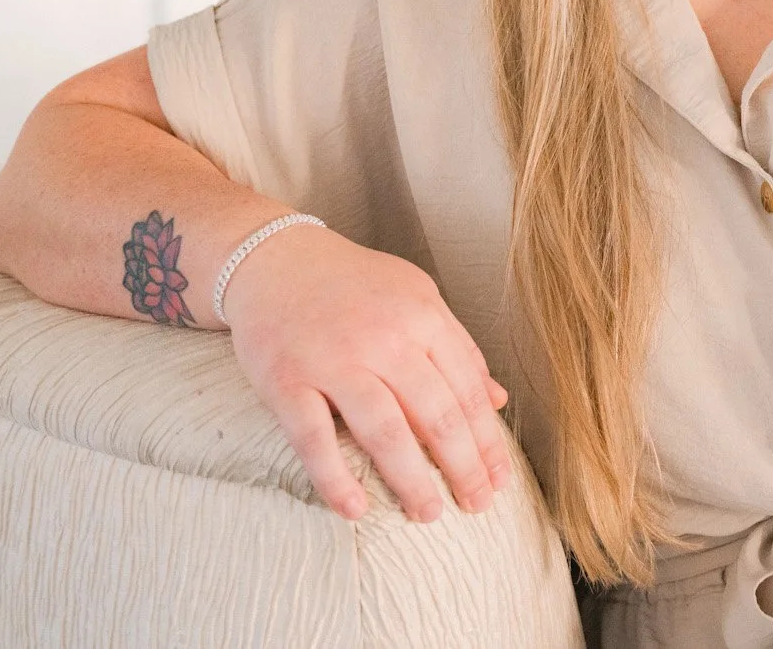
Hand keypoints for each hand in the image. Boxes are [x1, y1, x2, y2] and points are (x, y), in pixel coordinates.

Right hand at [220, 225, 514, 522]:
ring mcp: (332, 359)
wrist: (273, 258)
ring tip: (429, 513)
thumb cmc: (353, 286)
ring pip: (384, 431)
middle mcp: (383, 337)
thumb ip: (457, 348)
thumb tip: (497, 399)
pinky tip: (356, 509)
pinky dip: (335, 478)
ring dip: (412, 480)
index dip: (487, 440)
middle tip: (476, 506)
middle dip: (462, 468)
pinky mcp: (285, 379)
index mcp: (422, 316)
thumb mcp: (416, 298)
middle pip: (435, 415)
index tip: (499, 479)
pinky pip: (314, 438)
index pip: (466, 389)